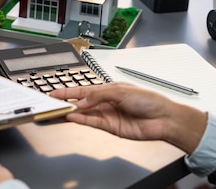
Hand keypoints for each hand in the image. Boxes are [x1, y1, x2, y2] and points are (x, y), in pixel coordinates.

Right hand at [49, 82, 206, 152]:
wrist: (164, 119)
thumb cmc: (149, 100)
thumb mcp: (120, 91)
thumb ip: (98, 95)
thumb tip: (81, 101)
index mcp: (109, 89)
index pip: (83, 90)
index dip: (68, 91)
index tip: (54, 92)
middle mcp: (106, 102)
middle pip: (81, 102)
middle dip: (66, 102)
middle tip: (51, 103)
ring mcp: (107, 114)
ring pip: (84, 113)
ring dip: (71, 112)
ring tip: (57, 111)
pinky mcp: (110, 127)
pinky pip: (91, 122)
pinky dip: (81, 120)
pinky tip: (71, 118)